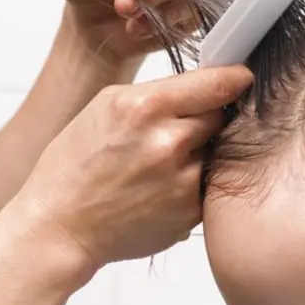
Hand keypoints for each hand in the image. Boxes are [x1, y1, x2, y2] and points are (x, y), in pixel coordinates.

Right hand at [8, 65, 252, 285]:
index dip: (235, 79)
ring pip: (217, 152)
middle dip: (208, 119)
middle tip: (181, 130)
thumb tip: (207, 86)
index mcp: (146, 108)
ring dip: (200, 153)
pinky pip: (209, 184)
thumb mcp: (107, 106)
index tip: (243, 79)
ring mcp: (184, 182)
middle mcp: (169, 143)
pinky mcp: (192, 212)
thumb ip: (160, 93)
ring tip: (163, 164)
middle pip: (221, 117)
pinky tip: (163, 187)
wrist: (61, 226)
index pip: (217, 83)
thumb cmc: (76, 165)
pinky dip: (195, 182)